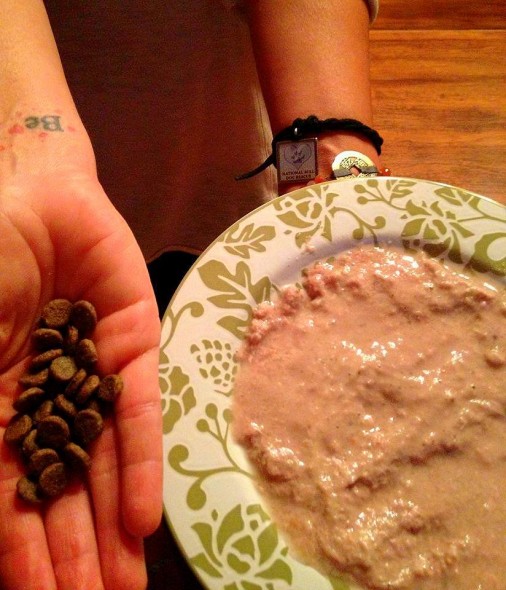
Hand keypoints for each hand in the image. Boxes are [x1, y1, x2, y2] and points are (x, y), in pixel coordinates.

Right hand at [0, 171, 161, 588]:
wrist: (28, 194)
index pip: (11, 498)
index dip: (25, 555)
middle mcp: (49, 402)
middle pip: (64, 494)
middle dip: (75, 555)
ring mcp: (94, 377)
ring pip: (105, 464)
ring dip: (112, 527)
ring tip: (123, 586)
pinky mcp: (135, 348)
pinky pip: (138, 412)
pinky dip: (140, 461)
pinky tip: (142, 518)